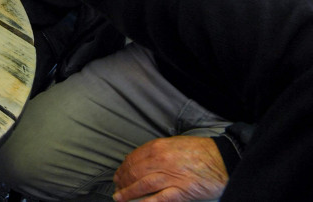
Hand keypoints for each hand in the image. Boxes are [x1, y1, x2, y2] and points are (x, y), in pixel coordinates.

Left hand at [113, 136, 228, 201]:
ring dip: (128, 192)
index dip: (123, 168)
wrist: (223, 160)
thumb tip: (142, 160)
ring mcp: (170, 176)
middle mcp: (160, 161)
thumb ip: (158, 151)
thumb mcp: (175, 144)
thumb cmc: (201, 151)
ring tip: (119, 197)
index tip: (118, 174)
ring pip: (142, 185)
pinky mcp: (180, 191)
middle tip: (117, 187)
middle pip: (134, 172)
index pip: (133, 158)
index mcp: (158, 147)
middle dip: (122, 181)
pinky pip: (158, 198)